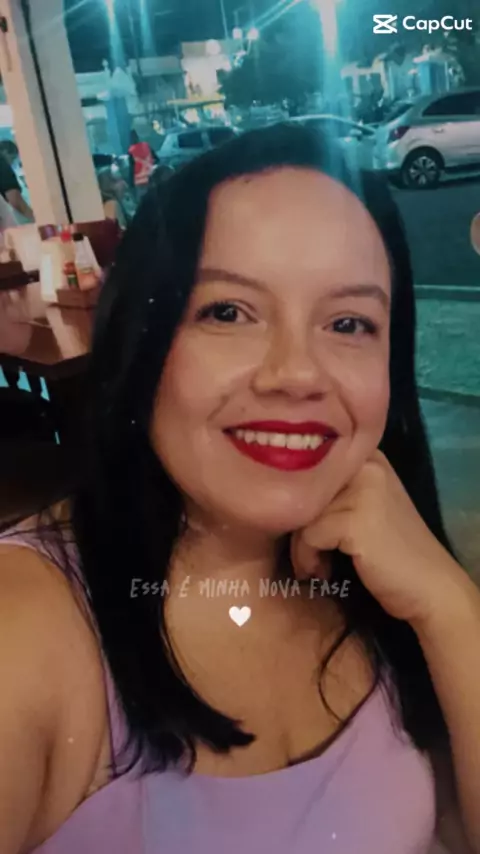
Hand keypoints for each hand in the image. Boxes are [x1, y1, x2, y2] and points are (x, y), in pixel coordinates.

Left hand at [290, 450, 470, 626]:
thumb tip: (281, 496)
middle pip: (303, 488)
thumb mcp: (364, 508)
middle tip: (311, 555)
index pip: (312, 467)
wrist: (431, 588)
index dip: (301, 499)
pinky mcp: (356, 521)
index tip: (303, 529)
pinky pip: (308, 535)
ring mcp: (364, 491)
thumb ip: (332, 493)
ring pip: (301, 513)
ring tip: (318, 566)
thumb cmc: (392, 553)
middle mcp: (367, 465)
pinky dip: (307, 558)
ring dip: (301, 546)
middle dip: (298, 526)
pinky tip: (323, 573)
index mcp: (369, 457)